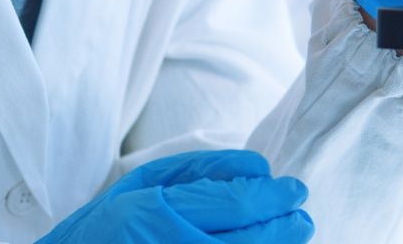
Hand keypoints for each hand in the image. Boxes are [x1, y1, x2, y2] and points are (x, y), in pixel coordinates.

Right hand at [38, 150, 311, 243]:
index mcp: (152, 215)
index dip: (275, 196)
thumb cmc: (100, 231)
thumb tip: (258, 167)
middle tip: (301, 215)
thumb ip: (198, 171)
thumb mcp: (139, 186)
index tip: (293, 190)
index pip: (236, 203)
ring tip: (290, 235)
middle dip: (287, 225)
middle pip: (252, 240)